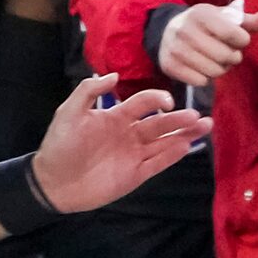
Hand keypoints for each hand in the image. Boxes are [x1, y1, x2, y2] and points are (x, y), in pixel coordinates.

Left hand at [28, 73, 210, 212]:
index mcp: (116, 116)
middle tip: (199, 115)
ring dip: (184, 135)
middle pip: (160, 123)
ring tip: (205, 126)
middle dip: (180, 118)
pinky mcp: (135, 175)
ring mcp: (134, 155)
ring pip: (164, 142)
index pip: (143, 103)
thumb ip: (88, 91)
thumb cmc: (60, 145)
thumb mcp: (68, 113)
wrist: (52, 182)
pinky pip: (158, 163)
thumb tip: (114, 75)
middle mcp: (129, 134)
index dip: (156, 99)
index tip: (166, 101)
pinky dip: (172, 155)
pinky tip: (187, 146)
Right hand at [156, 2, 257, 85]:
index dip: (242, 41)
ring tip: (216, 61)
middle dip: (232, 58)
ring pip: (213, 71)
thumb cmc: (206, 25)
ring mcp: (175, 49)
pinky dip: (205, 78)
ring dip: (220, 69)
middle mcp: (185, 30)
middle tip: (227, 54)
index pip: (235, 35)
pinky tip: (202, 68)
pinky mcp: (169, 66)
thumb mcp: (225, 18)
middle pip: (225, 56)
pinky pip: (199, 81)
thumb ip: (249, 21)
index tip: (238, 39)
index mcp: (202, 14)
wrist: (168, 32)